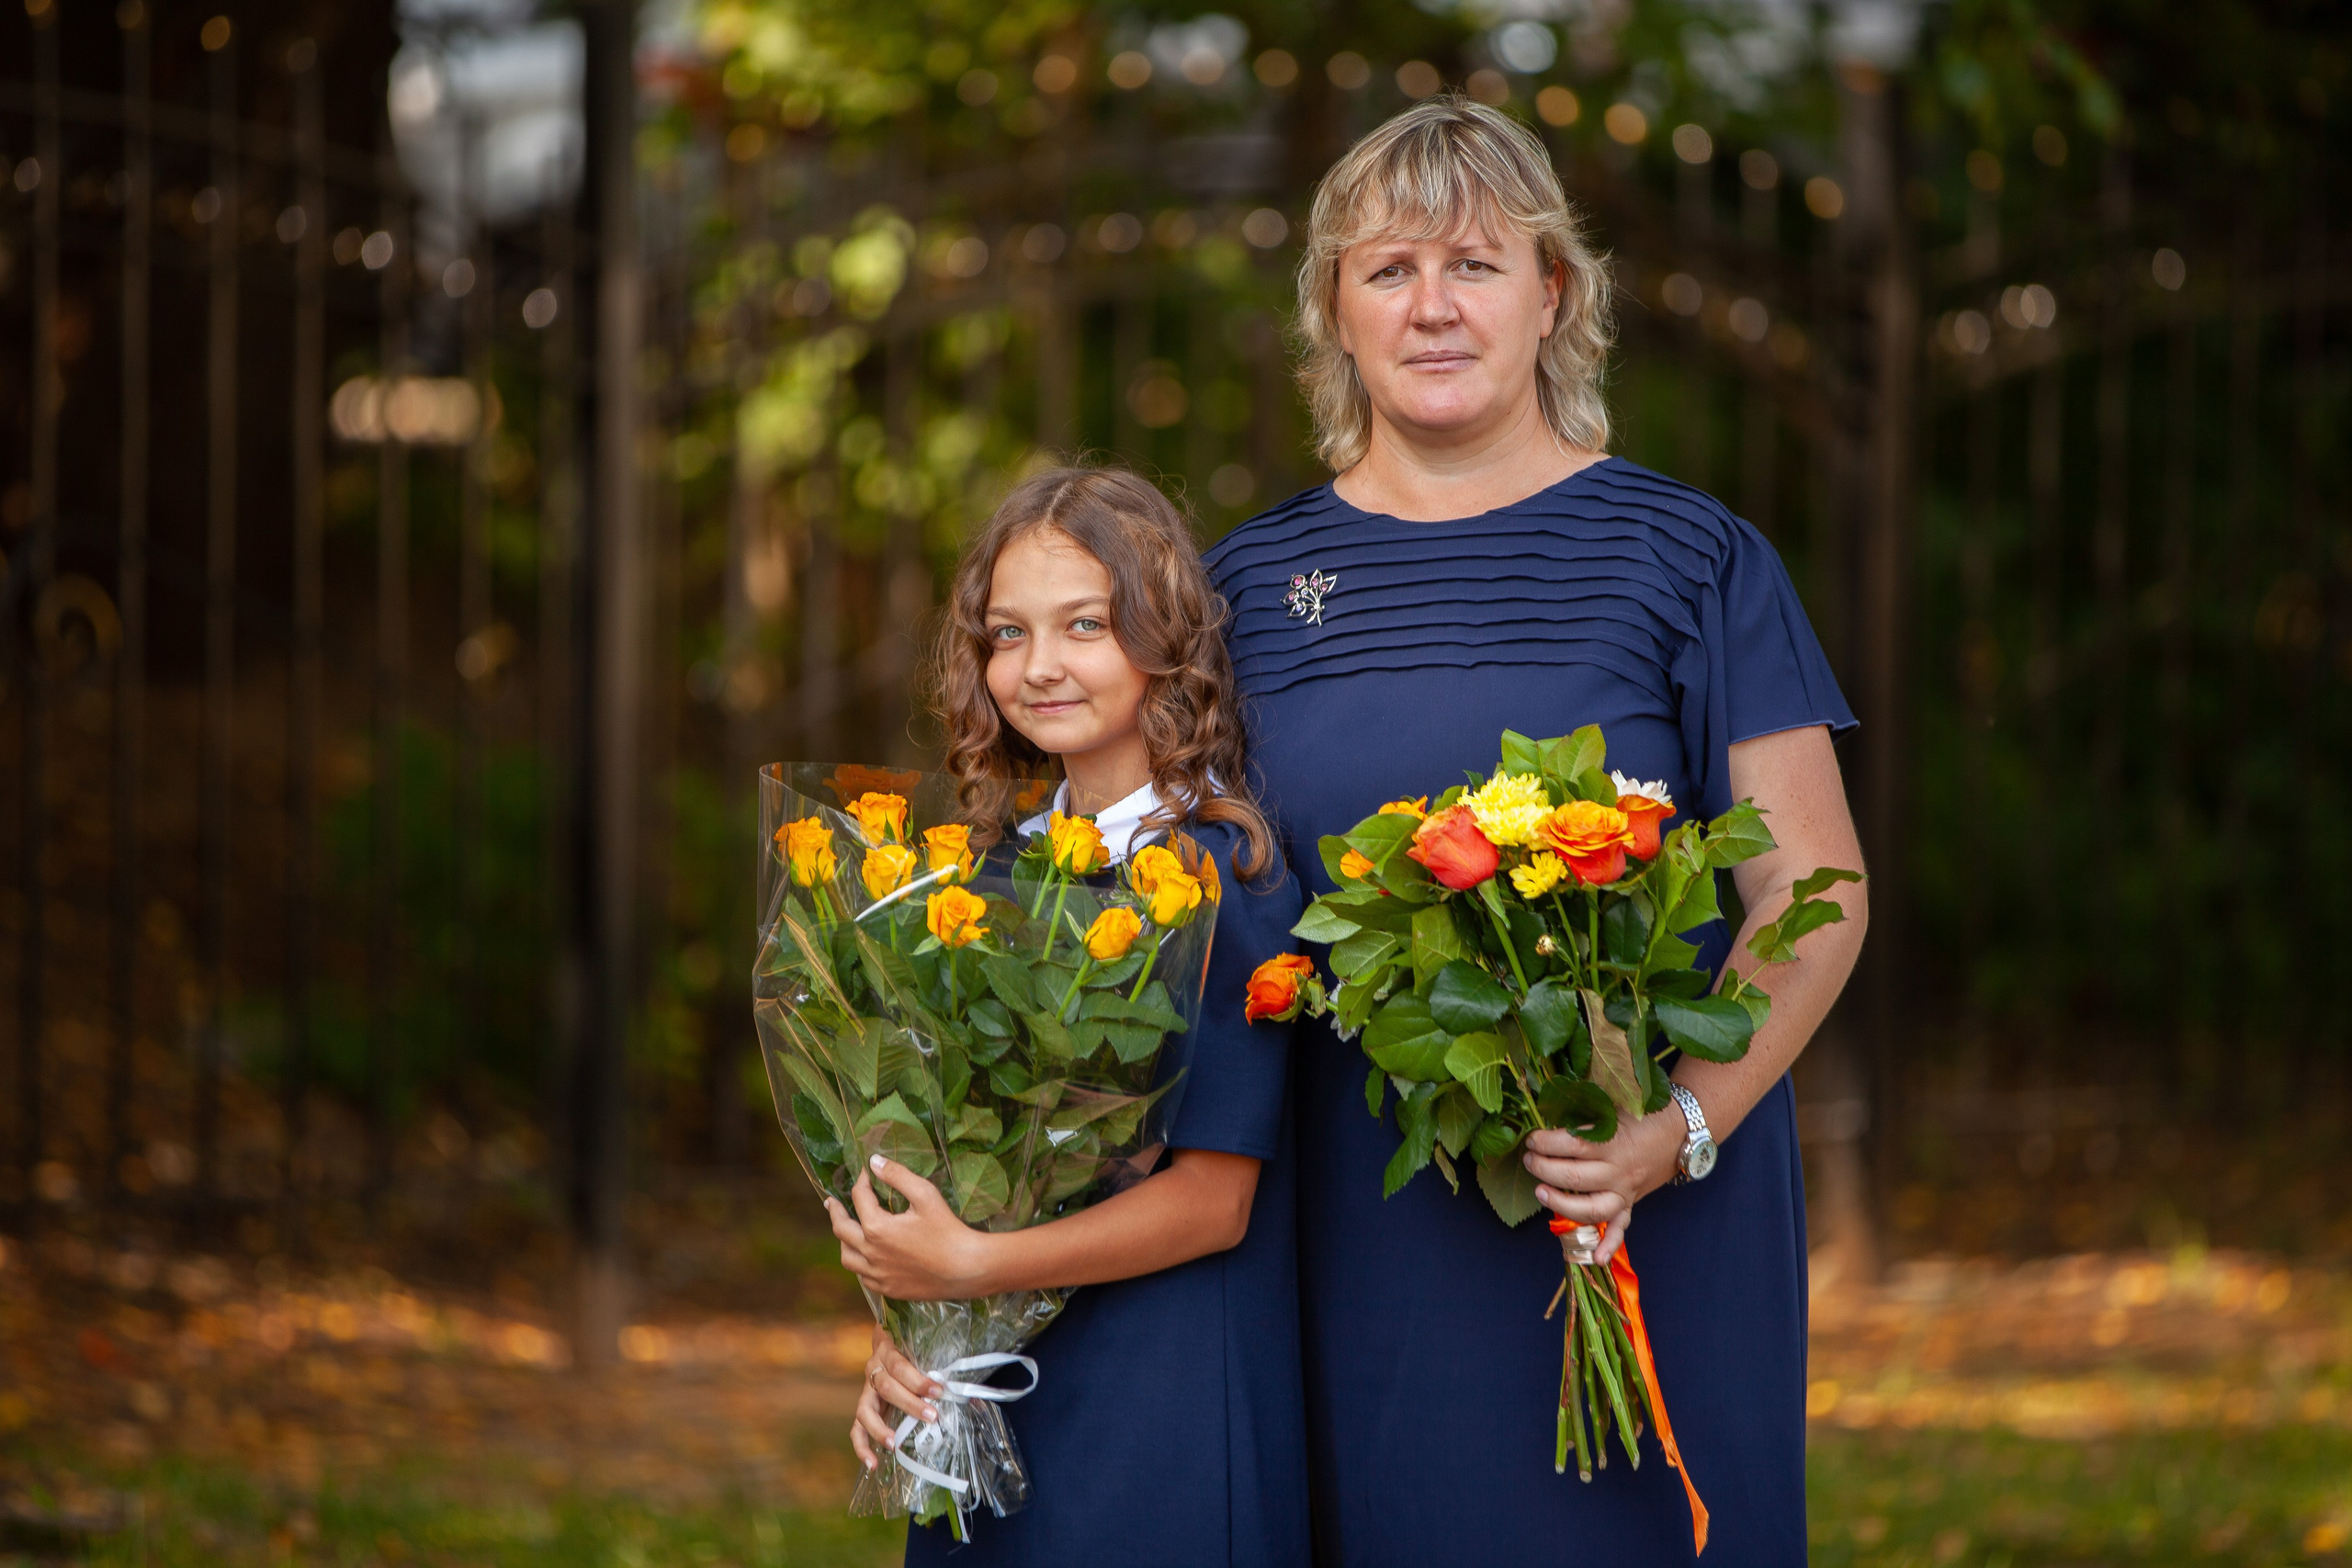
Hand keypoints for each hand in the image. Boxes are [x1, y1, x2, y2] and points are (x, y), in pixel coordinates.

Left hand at [827, 1154, 994, 1300]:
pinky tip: (867, 1256)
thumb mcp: (925, 1195)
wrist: (966, 1269)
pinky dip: (860, 1263)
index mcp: (877, 1228)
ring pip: (847, 1257)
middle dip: (836, 1212)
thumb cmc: (948, 1229)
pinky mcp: (888, 1288)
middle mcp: (871, 1253)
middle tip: (832, 1203)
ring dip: (843, 1240)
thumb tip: (874, 1161)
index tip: (866, 1174)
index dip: (862, 1182)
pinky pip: (863, 1276)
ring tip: (846, 1230)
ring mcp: (878, 1274)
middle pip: (841, 1229)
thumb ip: (897, 1175)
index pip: (860, 1198)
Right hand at [850, 1325, 942, 1471]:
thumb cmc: (910, 1352)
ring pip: (865, 1410)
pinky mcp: (862, 1408)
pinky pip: (857, 1429)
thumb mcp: (922, 1353)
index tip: (939, 1392)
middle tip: (931, 1417)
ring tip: (894, 1444)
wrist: (886, 1343)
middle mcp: (873, 1369)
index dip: (919, 1380)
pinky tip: (873, 1463)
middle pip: (887, 1387)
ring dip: (880, 1429)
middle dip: (910, 1404)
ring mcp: (865, 1390)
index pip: (901, 1367)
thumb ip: (939, 1371)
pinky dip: (862, 1447)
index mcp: (888, 1351)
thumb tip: (973, 1399)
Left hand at [1522, 1101, 1686, 1266]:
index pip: (1572, 1145)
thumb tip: (1548, 1113)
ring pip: (1591, 1208)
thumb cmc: (1643, 1113)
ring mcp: (1626, 1191)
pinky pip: (1621, 1227)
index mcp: (1614, 1142)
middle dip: (1543, 1168)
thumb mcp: (1613, 1105)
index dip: (1545, 1142)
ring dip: (1560, 1204)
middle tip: (1529, 1159)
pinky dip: (1609, 1245)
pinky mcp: (1631, 1203)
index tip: (1531, 1138)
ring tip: (1540, 1191)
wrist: (1681, 1130)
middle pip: (1574, 1177)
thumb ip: (1585, 1112)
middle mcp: (1619, 1170)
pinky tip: (1596, 1258)